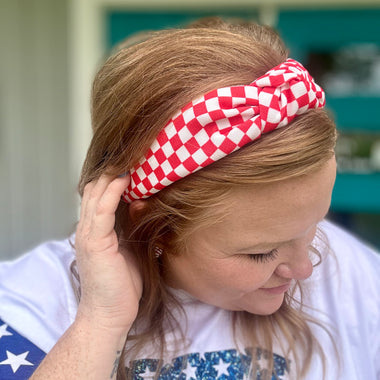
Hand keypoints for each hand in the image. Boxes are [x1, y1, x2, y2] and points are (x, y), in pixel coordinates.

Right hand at [74, 174, 141, 332]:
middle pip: (95, 190)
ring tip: (128, 159)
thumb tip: (141, 203)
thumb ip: (132, 226)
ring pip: (96, 195)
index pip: (99, 196)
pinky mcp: (95, 242)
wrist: (110, 313)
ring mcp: (88, 234)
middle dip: (112, 172)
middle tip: (131, 154)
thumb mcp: (131, 249)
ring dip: (112, 176)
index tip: (131, 163)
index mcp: (96, 230)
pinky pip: (102, 210)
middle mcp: (88, 228)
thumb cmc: (122, 284)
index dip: (112, 178)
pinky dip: (112, 192)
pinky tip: (124, 178)